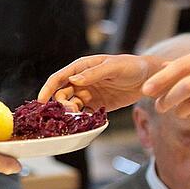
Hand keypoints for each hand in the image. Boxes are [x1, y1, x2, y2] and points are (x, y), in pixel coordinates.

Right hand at [38, 54, 163, 111]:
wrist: (149, 78)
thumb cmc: (131, 66)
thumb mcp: (113, 67)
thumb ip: (93, 73)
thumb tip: (74, 81)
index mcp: (81, 68)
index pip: (59, 78)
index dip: (48, 89)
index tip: (40, 101)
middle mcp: (81, 81)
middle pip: (62, 94)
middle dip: (61, 104)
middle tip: (70, 111)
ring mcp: (88, 94)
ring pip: (71, 105)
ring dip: (71, 113)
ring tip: (78, 117)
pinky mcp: (97, 105)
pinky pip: (84, 114)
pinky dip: (82, 119)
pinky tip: (85, 121)